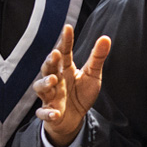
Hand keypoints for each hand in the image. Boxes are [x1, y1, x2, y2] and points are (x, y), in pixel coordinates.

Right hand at [34, 25, 111, 146]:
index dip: (65, 41)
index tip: (68, 28)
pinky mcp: (49, 113)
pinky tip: (55, 113)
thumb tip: (105, 37)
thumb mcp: (92, 74)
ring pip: (41, 88)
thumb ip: (97, 57)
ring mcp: (50, 96)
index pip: (64, 52)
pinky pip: (44, 113)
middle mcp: (55, 80)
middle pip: (48, 68)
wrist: (74, 118)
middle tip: (55, 54)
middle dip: (50, 61)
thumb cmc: (81, 93)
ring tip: (53, 79)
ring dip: (45, 83)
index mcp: (65, 69)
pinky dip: (47, 113)